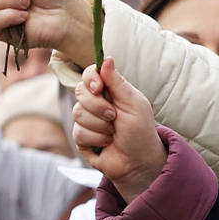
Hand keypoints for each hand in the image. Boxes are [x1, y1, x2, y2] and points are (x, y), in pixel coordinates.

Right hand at [72, 59, 166, 202]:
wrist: (137, 161)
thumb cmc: (141, 130)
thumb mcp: (133, 103)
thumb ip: (118, 82)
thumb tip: (106, 58)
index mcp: (110, 90)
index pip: (89, 74)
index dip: (90, 79)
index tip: (99, 88)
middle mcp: (96, 102)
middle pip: (80, 92)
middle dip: (98, 106)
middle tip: (114, 116)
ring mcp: (87, 119)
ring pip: (78, 113)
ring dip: (100, 125)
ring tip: (113, 132)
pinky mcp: (81, 137)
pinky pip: (78, 132)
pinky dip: (95, 138)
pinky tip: (106, 143)